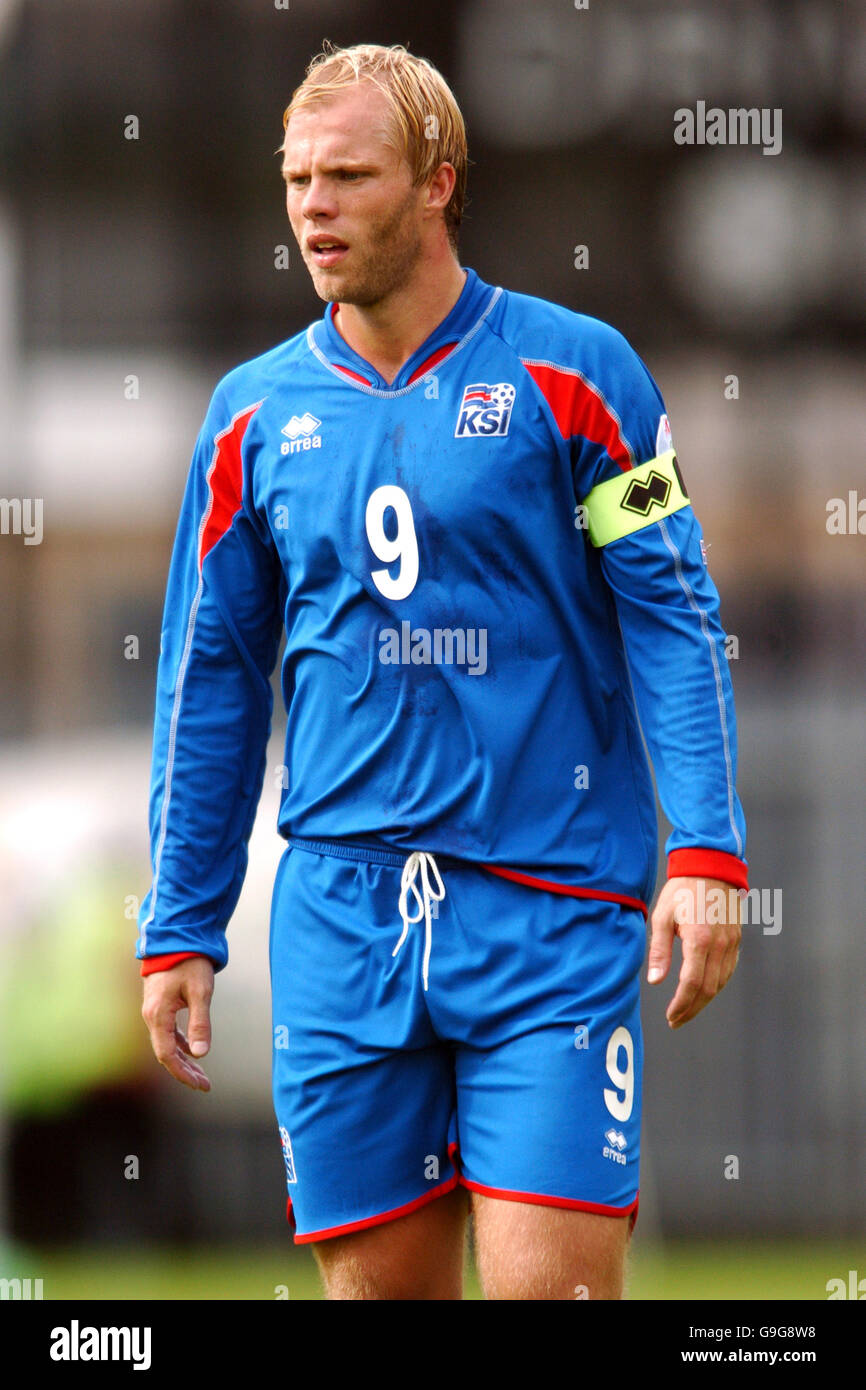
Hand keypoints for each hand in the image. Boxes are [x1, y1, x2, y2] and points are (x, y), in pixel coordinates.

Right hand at [141, 956, 214, 1089]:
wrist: (175, 938)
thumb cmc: (189, 963)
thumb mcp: (200, 992)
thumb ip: (200, 1023)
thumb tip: (201, 1054)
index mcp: (158, 1015)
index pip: (167, 1055)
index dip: (183, 1073)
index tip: (201, 1085)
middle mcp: (151, 1016)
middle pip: (166, 1053)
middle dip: (185, 1071)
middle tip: (205, 1085)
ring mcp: (153, 1011)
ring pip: (167, 1044)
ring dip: (184, 1060)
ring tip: (201, 1074)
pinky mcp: (159, 1005)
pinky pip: (168, 1032)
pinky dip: (181, 1044)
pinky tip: (193, 1050)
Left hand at [647, 876, 740, 1028]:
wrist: (711, 866)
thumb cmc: (683, 889)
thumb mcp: (663, 916)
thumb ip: (660, 950)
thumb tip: (655, 980)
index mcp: (699, 939)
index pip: (692, 983)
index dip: (681, 1004)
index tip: (671, 1016)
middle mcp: (719, 944)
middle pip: (708, 989)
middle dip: (692, 1008)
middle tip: (677, 1020)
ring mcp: (731, 943)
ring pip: (721, 982)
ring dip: (704, 1000)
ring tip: (688, 1010)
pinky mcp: (736, 939)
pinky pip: (729, 970)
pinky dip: (717, 985)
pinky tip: (705, 990)